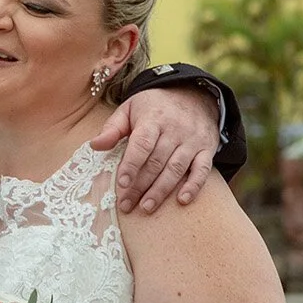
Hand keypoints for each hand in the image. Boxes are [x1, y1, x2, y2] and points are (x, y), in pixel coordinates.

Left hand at [91, 78, 221, 213]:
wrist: (194, 95)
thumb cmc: (155, 106)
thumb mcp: (130, 109)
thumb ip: (113, 128)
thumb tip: (95, 145)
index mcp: (153, 118)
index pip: (142, 144)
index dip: (132, 164)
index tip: (121, 183)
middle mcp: (175, 129)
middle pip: (157, 161)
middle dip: (140, 185)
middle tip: (126, 205)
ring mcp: (193, 140)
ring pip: (176, 169)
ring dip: (161, 190)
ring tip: (146, 208)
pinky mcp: (207, 149)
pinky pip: (202, 170)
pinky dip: (194, 186)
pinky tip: (182, 200)